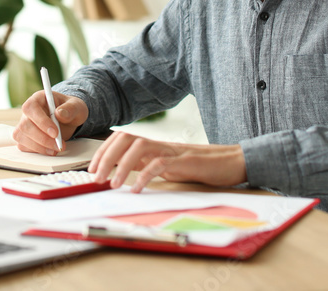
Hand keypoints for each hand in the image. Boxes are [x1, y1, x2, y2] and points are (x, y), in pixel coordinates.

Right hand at [13, 91, 87, 154]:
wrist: (69, 121)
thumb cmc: (70, 110)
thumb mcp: (76, 106)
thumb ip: (70, 108)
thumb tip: (59, 113)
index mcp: (38, 98)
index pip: (31, 108)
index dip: (41, 121)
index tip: (55, 133)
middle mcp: (28, 111)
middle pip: (25, 126)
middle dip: (43, 139)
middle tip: (59, 145)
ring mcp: (24, 124)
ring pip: (22, 137)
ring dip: (40, 147)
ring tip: (56, 148)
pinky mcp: (24, 137)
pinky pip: (24, 146)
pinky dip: (37, 151)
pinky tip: (50, 150)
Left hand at [88, 131, 247, 192]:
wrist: (233, 161)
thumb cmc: (202, 166)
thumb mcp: (170, 166)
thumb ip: (150, 166)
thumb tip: (127, 172)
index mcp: (156, 146)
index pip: (123, 139)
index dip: (105, 151)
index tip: (93, 168)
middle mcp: (161, 144)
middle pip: (126, 138)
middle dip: (107, 156)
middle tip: (96, 177)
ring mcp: (173, 150)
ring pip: (140, 146)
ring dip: (122, 164)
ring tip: (113, 184)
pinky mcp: (185, 161)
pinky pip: (161, 163)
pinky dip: (146, 175)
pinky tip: (138, 189)